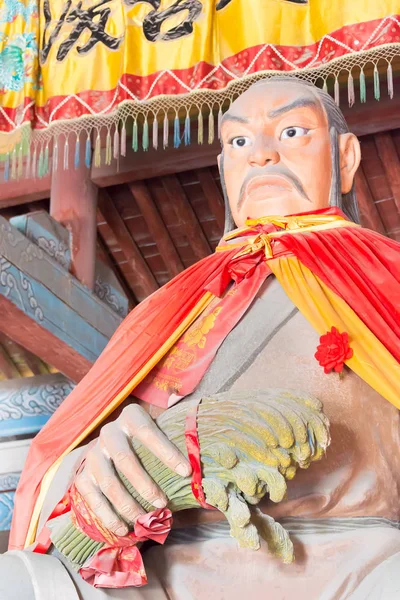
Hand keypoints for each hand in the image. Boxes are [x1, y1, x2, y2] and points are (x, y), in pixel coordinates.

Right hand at [74, 403, 191, 536]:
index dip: (167, 451)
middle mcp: (109, 433)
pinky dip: (107, 515)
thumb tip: (187, 420)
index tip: (187, 471)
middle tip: (163, 503)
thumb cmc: (144, 442)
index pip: (148, 432)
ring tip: (145, 519)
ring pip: (108, 480)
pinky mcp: (82, 476)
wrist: (105, 448)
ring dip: (127, 503)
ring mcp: (93, 455)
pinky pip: (92, 497)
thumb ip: (172, 431)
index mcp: (130, 417)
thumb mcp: (157, 429)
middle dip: (145, 483)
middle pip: (125, 458)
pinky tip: (122, 528)